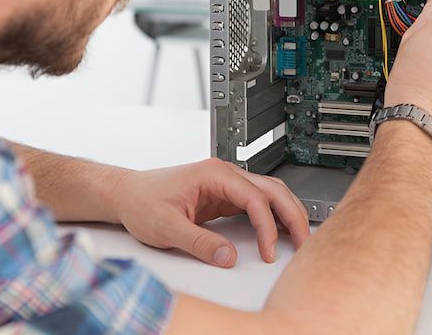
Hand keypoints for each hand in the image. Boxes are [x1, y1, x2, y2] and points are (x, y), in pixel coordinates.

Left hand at [109, 158, 309, 267]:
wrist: (127, 194)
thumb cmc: (142, 201)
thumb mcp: (167, 227)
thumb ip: (199, 242)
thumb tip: (228, 257)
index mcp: (214, 174)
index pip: (254, 198)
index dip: (266, 227)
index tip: (268, 252)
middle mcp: (225, 174)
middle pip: (272, 190)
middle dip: (292, 215)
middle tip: (304, 242)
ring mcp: (226, 184)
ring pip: (269, 194)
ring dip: (286, 214)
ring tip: (298, 238)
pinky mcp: (223, 196)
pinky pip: (256, 204)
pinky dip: (272, 218)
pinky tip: (278, 233)